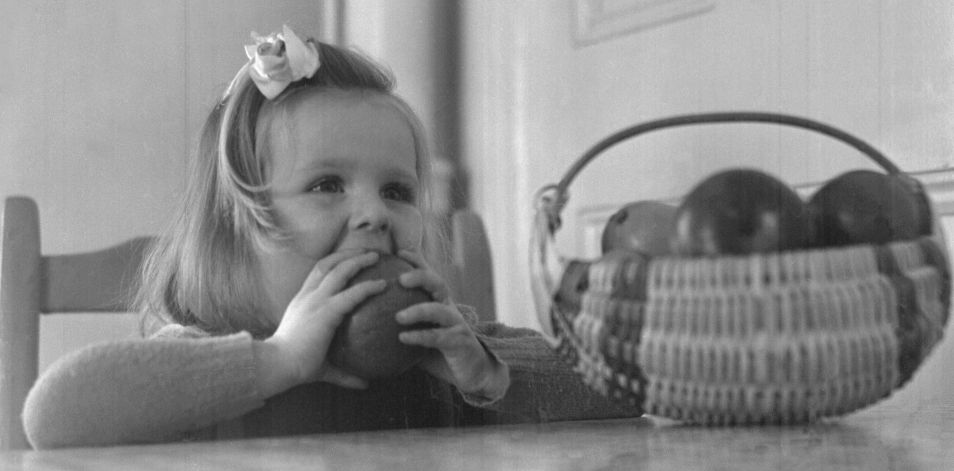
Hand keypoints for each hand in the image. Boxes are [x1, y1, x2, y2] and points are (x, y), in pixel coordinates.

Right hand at [262, 250, 386, 392]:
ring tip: (377, 256)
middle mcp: (307, 296)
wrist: (277, 366)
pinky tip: (383, 285)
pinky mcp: (326, 311)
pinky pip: (352, 293)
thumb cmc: (295, 367)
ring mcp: (316, 301)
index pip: (317, 273)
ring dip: (359, 260)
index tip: (350, 259)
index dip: (334, 263)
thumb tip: (365, 384)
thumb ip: (344, 373)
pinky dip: (368, 286)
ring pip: (340, 270)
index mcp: (302, 302)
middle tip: (368, 252)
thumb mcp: (323, 366)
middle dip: (348, 253)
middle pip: (328, 264)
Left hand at [394, 249, 508, 398]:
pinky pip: (438, 337)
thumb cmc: (441, 352)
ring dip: (419, 310)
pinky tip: (403, 338)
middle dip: (421, 276)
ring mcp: (456, 324)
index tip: (399, 252)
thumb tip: (366, 322)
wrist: (473, 372)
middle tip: (401, 279)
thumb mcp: (420, 335)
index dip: (417, 261)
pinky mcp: (460, 342)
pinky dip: (420, 336)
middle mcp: (449, 308)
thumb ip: (401, 327)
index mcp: (439, 302)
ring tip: (398, 316)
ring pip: (439, 310)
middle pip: (438, 284)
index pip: (429, 276)